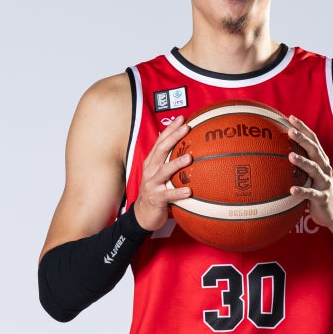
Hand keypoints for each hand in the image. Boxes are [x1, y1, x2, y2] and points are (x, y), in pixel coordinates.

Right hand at [134, 116, 192, 231]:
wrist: (143, 214)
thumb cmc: (156, 191)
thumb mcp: (160, 174)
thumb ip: (169, 162)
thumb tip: (188, 149)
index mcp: (152, 162)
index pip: (160, 142)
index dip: (170, 129)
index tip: (183, 118)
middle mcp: (150, 170)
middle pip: (161, 151)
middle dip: (173, 138)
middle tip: (187, 128)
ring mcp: (152, 184)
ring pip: (164, 171)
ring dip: (176, 164)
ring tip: (189, 158)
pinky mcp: (156, 199)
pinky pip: (168, 195)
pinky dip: (178, 193)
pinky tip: (189, 191)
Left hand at [288, 115, 332, 230]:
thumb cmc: (316, 192)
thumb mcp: (309, 176)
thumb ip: (299, 165)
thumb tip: (275, 156)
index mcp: (321, 161)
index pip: (313, 140)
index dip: (303, 128)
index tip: (290, 117)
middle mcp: (324, 169)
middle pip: (314, 150)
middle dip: (303, 139)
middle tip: (290, 130)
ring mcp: (324, 183)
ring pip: (314, 169)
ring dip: (302, 162)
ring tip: (290, 156)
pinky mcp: (322, 198)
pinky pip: (311, 194)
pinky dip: (302, 192)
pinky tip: (291, 190)